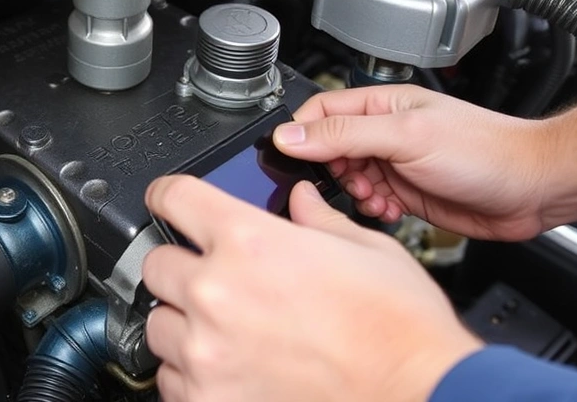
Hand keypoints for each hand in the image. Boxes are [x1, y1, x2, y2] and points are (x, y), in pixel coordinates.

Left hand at [142, 176, 481, 401]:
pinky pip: (171, 378)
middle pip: (156, 264)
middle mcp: (217, 292)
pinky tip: (230, 369)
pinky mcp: (207, 400)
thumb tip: (302, 201)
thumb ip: (317, 221)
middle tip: (216, 281)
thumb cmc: (400, 331)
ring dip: (185, 324)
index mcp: (250, 241)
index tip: (167, 203)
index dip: (168, 195)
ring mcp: (206, 351)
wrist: (421, 396)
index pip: (173, 197)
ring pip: (159, 324)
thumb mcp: (367, 250)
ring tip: (228, 333)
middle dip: (182, 268)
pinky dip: (192, 373)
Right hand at [272, 85, 557, 240]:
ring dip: (354, 194)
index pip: (319, 111)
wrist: (532, 188)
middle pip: (329, 150)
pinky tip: (391, 210)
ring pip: (347, 180)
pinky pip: (369, 203)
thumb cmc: (486, 150)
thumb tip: (290, 135)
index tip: (295, 158)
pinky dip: (372, 211)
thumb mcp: (404, 136)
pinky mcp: (405, 193)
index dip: (302, 134)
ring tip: (376, 197)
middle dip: (332, 172)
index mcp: (381, 107)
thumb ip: (344, 135)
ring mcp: (394, 164)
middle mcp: (384, 133)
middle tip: (352, 181)